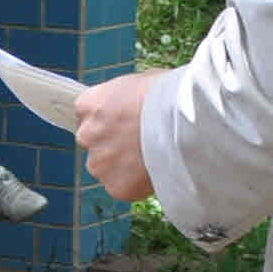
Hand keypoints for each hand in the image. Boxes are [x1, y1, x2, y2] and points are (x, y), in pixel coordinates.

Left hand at [75, 72, 159, 203]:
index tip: (127, 124)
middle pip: (96, 144)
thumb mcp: (137, 84)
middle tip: (141, 143)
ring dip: (124, 166)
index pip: (88, 116)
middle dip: (114, 145)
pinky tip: (156, 171)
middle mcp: (87, 135)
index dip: (111, 122)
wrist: (184, 121)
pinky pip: (124, 187)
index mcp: (88, 105)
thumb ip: (123, 100)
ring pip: (107, 168)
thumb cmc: (167, 95)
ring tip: (153, 158)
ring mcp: (100, 163)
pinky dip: (137, 184)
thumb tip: (129, 107)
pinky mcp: (116, 186)